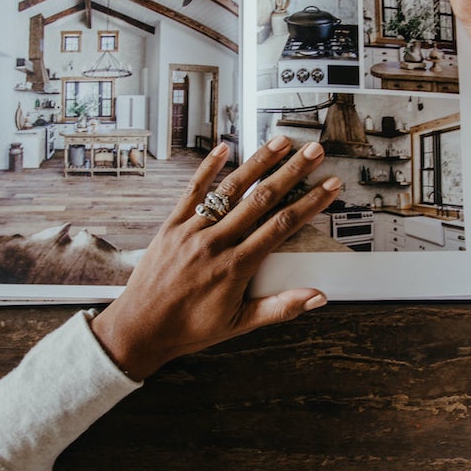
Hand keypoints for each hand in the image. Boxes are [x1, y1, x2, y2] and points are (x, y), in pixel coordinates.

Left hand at [90, 137, 340, 379]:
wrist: (141, 327)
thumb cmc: (189, 328)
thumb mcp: (239, 324)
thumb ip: (280, 307)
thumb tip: (317, 297)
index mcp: (236, 267)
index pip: (282, 226)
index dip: (310, 203)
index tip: (329, 186)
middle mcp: (216, 243)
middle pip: (262, 199)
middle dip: (292, 172)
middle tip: (313, 152)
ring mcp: (192, 230)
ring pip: (231, 189)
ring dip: (258, 163)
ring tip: (280, 142)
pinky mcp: (171, 225)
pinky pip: (192, 190)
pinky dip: (208, 168)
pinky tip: (223, 147)